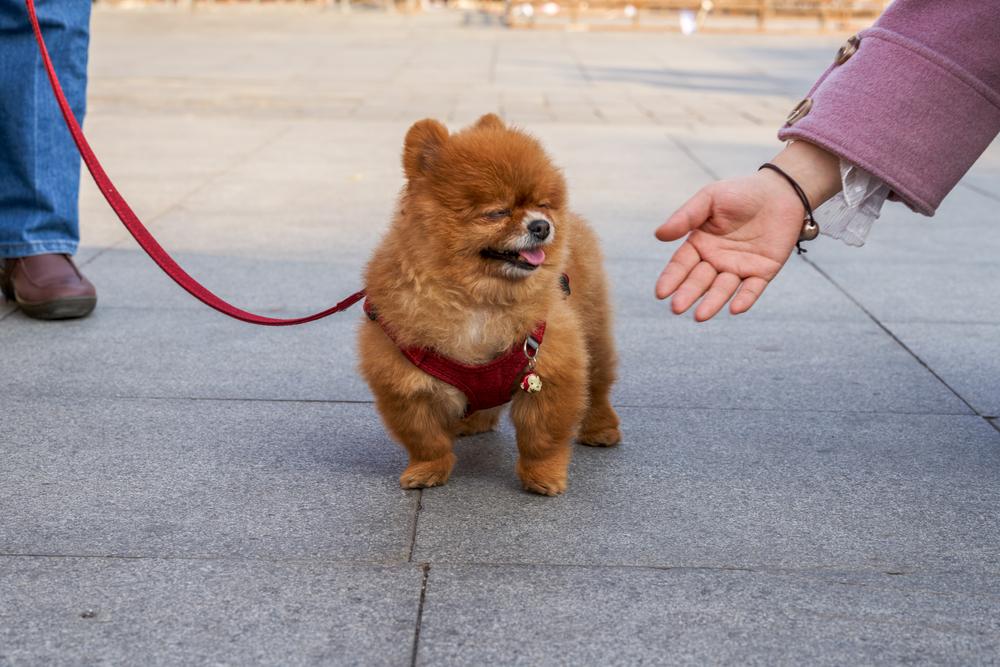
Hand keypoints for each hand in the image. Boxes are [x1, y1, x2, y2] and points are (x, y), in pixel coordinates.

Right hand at [655, 141, 840, 320]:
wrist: (780, 190)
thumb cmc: (741, 192)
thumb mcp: (709, 199)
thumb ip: (685, 217)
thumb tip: (658, 235)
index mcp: (700, 244)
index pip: (682, 265)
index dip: (671, 278)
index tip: (661, 292)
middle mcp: (716, 260)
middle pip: (699, 281)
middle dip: (688, 294)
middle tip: (677, 308)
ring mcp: (739, 268)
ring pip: (723, 289)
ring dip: (712, 302)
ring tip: (700, 316)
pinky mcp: (763, 272)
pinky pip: (752, 288)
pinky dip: (745, 299)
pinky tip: (735, 309)